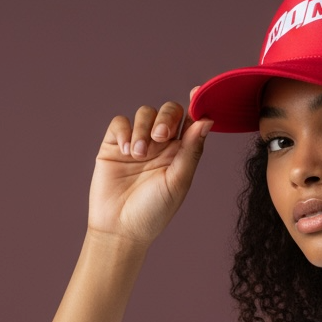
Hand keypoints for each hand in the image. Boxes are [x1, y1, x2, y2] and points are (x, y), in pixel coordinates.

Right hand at [87, 89, 213, 246]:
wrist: (120, 228)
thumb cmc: (154, 211)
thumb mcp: (178, 181)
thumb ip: (191, 150)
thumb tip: (207, 121)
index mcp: (181, 153)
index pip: (191, 121)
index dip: (196, 104)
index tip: (197, 92)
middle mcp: (161, 145)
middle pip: (168, 111)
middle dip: (166, 117)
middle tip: (161, 136)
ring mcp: (137, 143)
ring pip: (144, 113)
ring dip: (143, 129)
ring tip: (139, 154)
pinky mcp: (114, 145)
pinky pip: (120, 122)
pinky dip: (124, 131)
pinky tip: (126, 150)